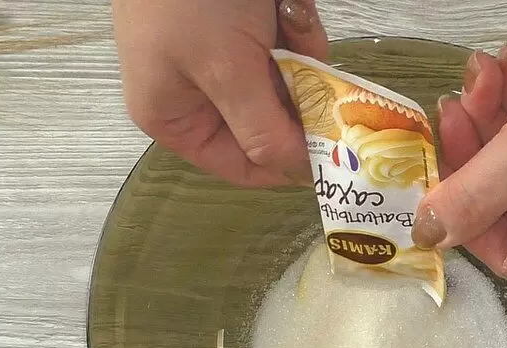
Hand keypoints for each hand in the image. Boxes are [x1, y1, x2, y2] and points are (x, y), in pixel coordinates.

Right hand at [111, 0, 327, 185]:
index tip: (331, 151)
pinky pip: (287, 42)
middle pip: (270, 122)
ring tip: (284, 17)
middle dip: (296, 91)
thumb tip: (296, 172)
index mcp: (174, 117)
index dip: (286, 163)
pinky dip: (294, 22)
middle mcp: (196, 92)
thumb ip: (262, 129)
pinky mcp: (243, 23)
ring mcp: (222, 55)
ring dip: (299, 50)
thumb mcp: (225, 70)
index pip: (240, 166)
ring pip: (286, 79)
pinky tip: (286, 4)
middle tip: (306, 67)